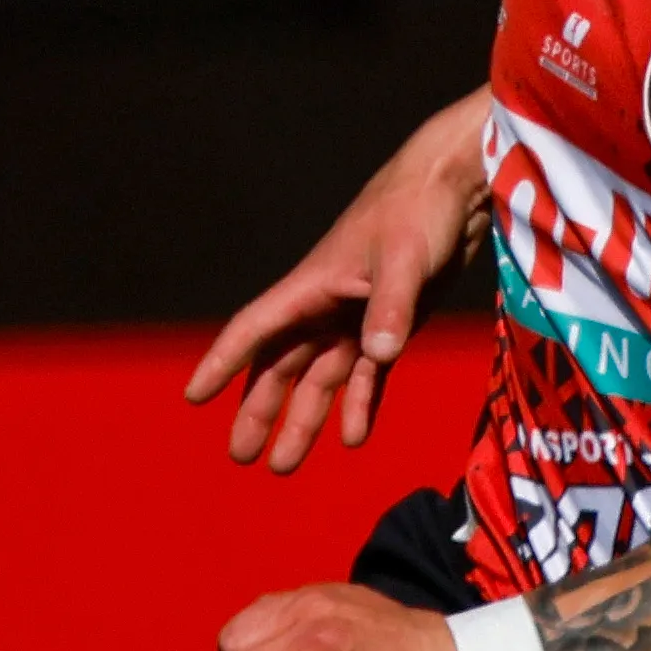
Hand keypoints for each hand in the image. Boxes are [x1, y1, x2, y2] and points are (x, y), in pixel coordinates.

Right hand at [188, 96, 490, 469]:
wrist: (456, 185)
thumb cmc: (419, 209)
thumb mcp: (404, 257)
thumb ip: (390, 306)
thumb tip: (378, 354)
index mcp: (312, 286)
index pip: (255, 330)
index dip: (222, 363)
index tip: (194, 397)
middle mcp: (326, 306)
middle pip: (281, 366)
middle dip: (260, 411)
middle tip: (241, 456)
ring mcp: (358, 315)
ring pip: (319, 378)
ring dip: (304, 419)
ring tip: (285, 464)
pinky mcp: (392, 322)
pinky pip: (366, 374)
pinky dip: (360, 404)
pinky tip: (352, 437)